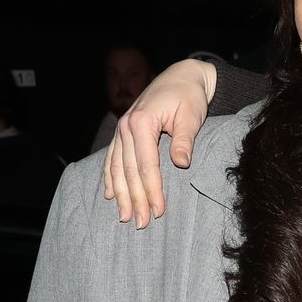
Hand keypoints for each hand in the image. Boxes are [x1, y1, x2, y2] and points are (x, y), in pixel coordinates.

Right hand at [103, 59, 215, 225]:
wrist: (180, 78)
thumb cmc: (188, 97)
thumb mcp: (191, 116)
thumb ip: (185, 139)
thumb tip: (181, 163)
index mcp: (141, 122)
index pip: (146, 165)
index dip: (152, 190)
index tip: (158, 212)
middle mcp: (126, 127)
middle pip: (128, 171)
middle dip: (135, 199)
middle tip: (140, 223)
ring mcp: (121, 130)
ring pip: (116, 167)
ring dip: (120, 194)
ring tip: (124, 216)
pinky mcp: (123, 133)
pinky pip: (112, 158)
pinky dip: (109, 178)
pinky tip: (110, 195)